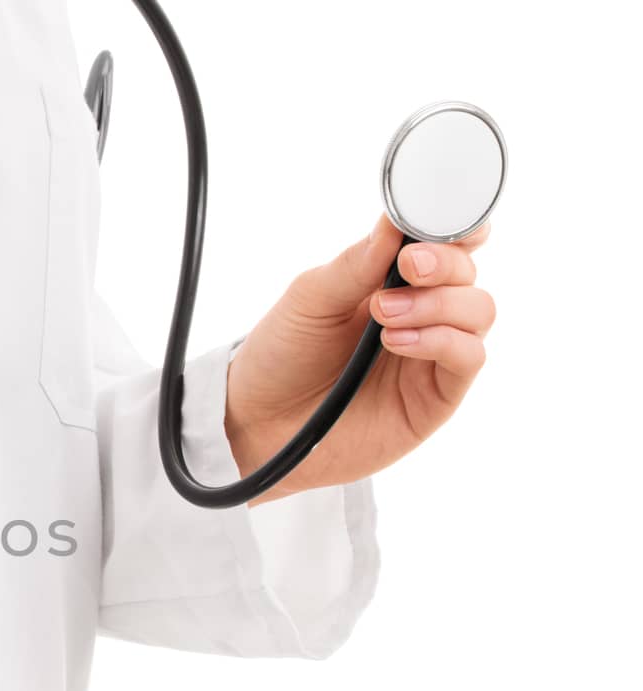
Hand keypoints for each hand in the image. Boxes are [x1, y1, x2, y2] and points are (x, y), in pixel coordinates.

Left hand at [224, 216, 495, 503]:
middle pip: (467, 272)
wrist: (259, 422)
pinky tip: (398, 341)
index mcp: (391, 279)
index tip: (438, 220)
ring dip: (439, 304)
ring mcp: (432, 354)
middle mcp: (421, 312)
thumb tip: (393, 223)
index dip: (456, 226)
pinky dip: (443, 340)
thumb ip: (354, 264)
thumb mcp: (309, 299)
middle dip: (444, 263)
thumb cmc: (281, 356)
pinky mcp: (436, 396)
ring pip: (479, 310)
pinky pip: (469, 357)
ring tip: (384, 315)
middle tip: (407, 267)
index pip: (446, 243)